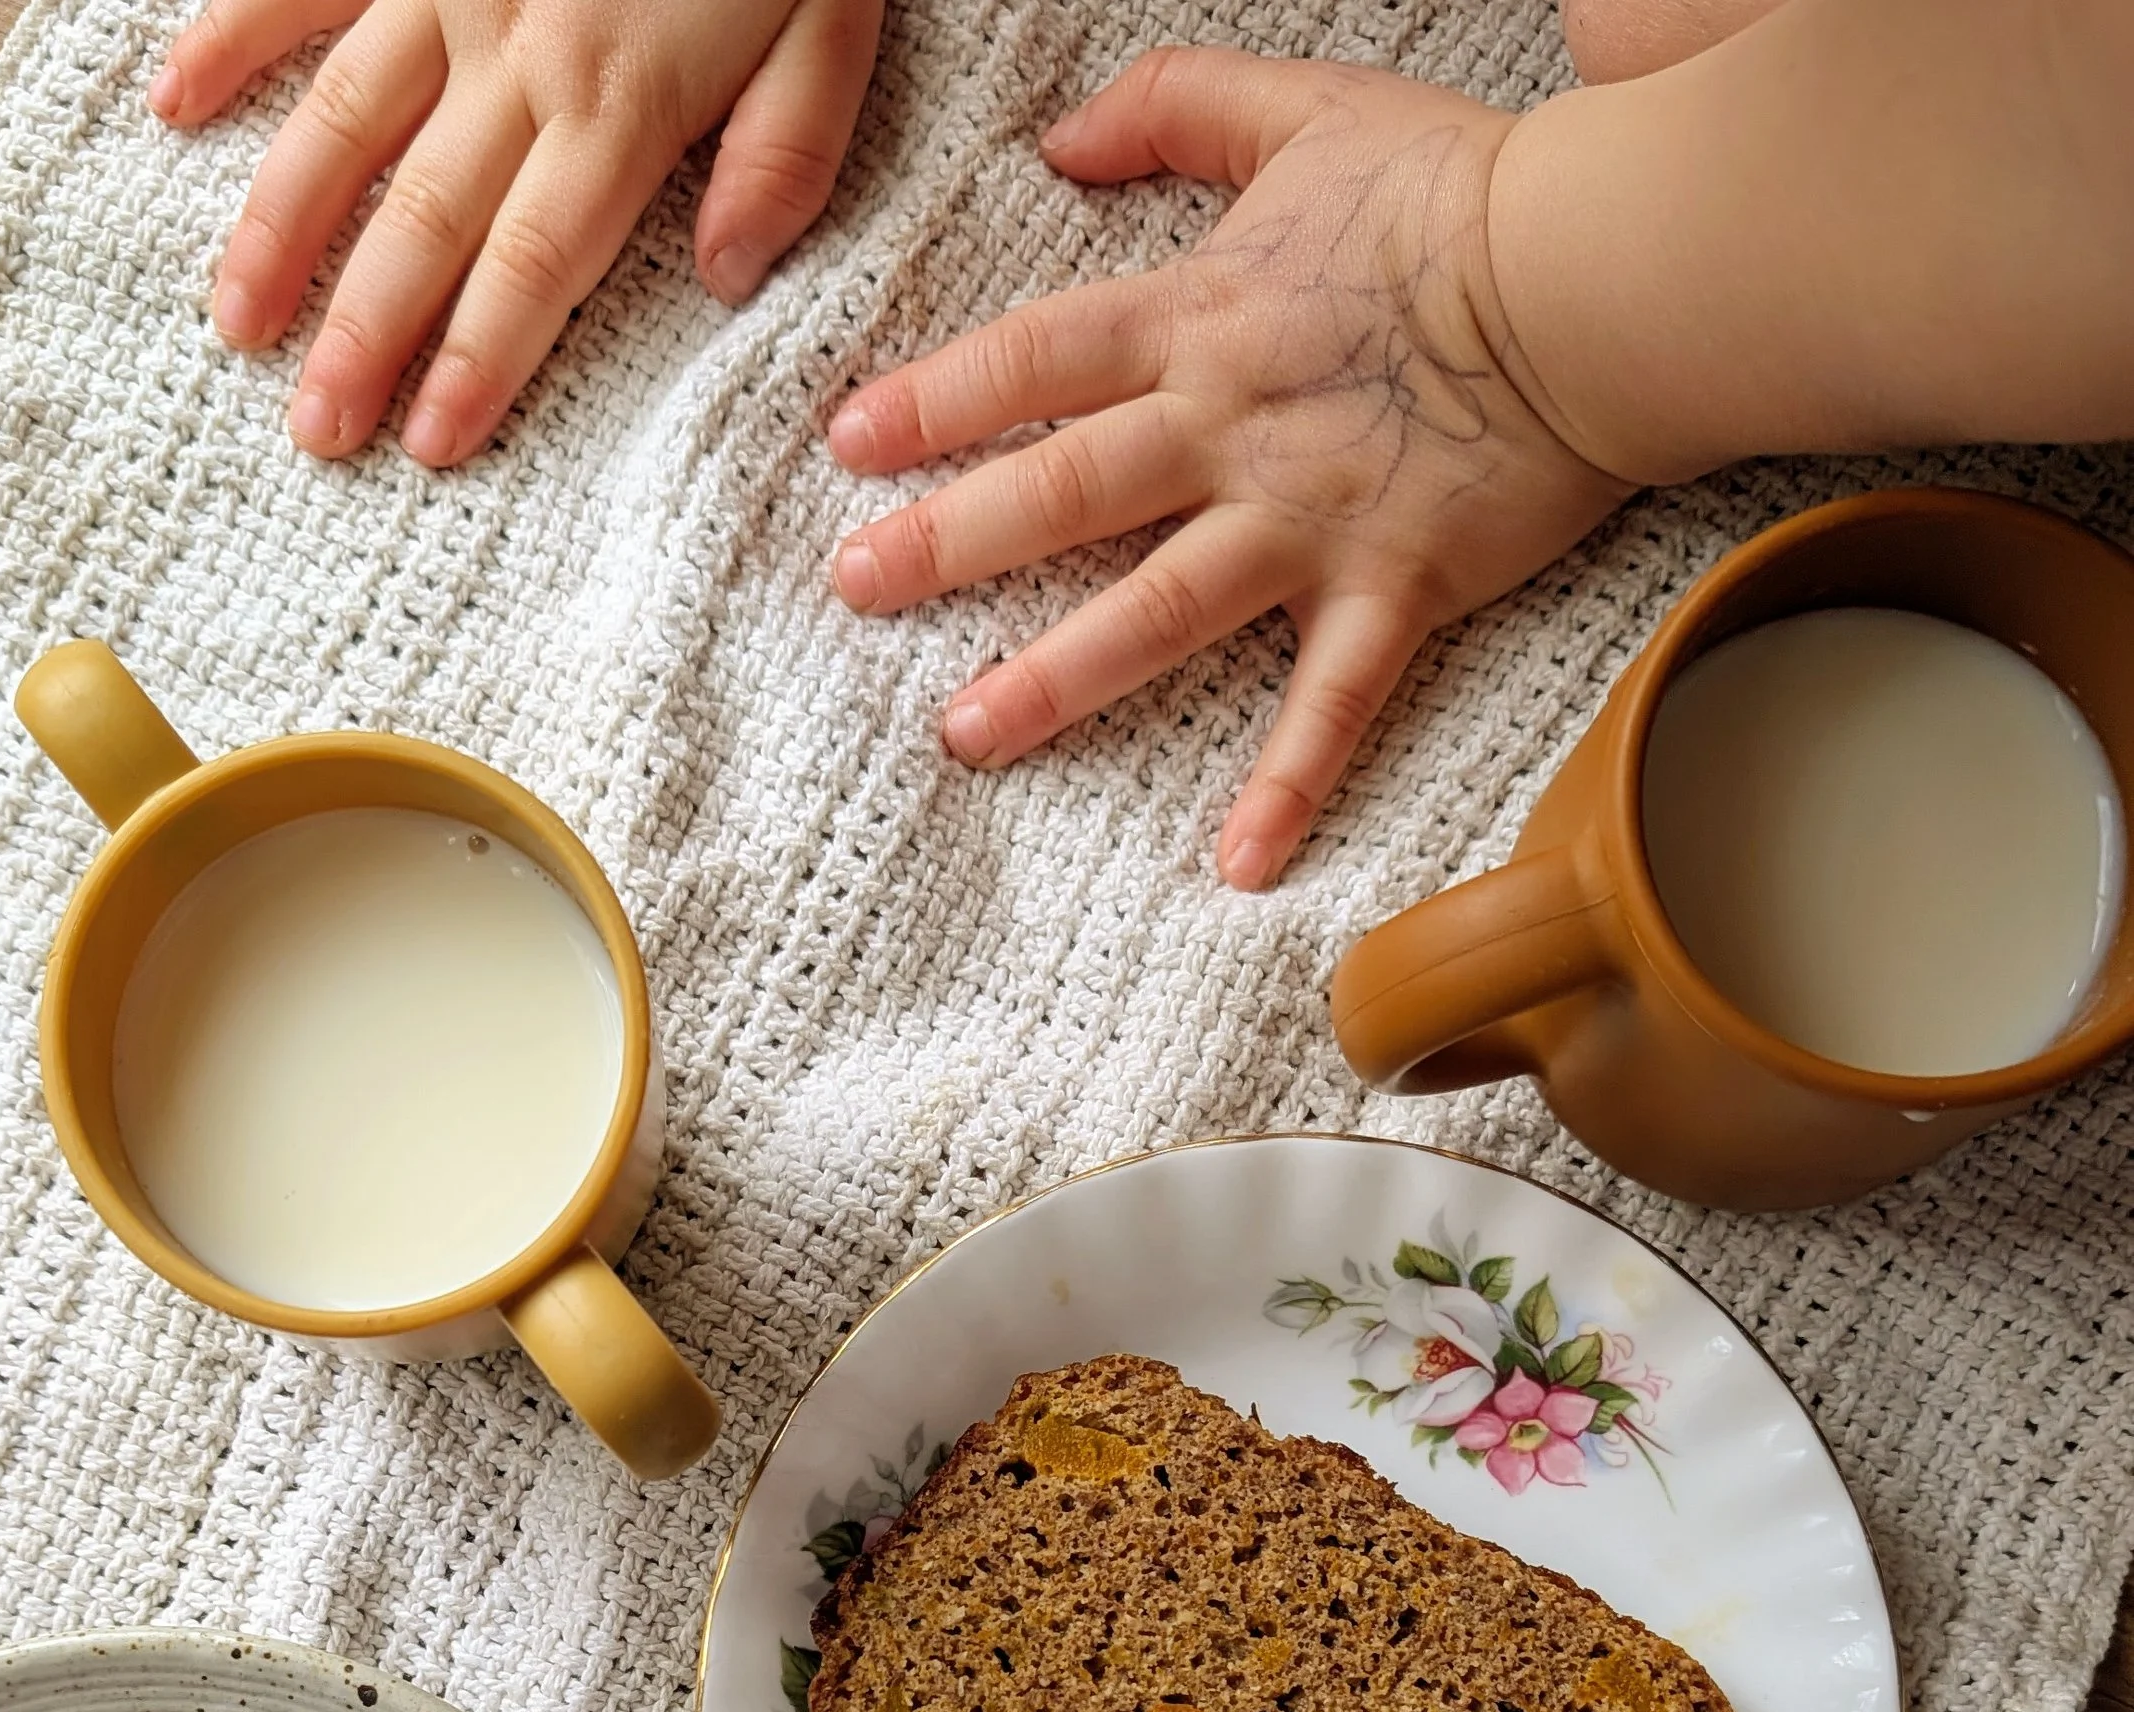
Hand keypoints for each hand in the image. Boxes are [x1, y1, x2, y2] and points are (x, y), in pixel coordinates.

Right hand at [152, 0, 882, 464]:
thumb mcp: (835, 15)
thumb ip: (788, 151)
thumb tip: (727, 278)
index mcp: (621, 98)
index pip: (535, 265)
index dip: (476, 362)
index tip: (428, 447)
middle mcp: (514, 50)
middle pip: (424, 221)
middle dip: (364, 337)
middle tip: (316, 434)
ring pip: (342, 122)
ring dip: (282, 229)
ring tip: (236, 325)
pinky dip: (228, 37)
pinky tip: (174, 107)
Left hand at [827, 47, 1631, 888]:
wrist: (1601, 267)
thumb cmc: (1464, 189)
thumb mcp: (1306, 104)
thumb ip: (1176, 106)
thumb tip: (1060, 137)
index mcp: (1201, 316)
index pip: (1039, 357)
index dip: (938, 398)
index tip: (851, 446)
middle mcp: (1233, 426)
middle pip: (1065, 487)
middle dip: (950, 541)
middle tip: (856, 590)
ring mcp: (1309, 518)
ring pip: (1159, 604)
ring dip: (1059, 675)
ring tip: (966, 735)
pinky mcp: (1396, 587)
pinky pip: (1333, 700)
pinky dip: (1289, 782)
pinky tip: (1237, 864)